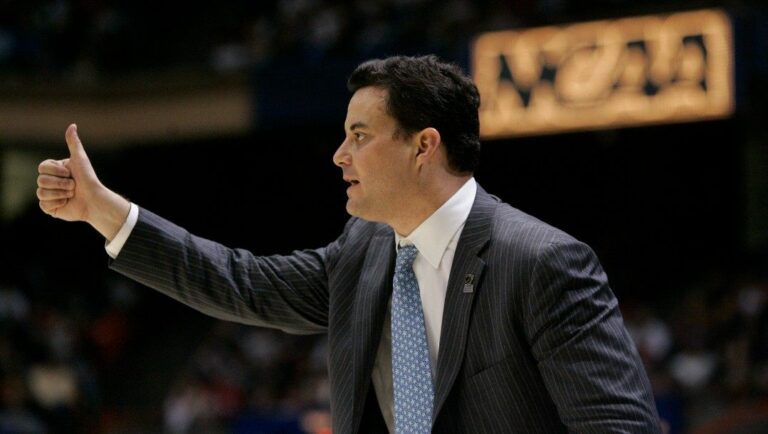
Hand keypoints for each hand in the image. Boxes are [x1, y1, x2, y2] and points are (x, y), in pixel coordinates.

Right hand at [37, 124, 129, 239]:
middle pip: (41, 180)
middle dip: (61, 183)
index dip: (57, 171)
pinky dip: (57, 203)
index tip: (70, 173)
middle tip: (74, 186)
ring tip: (72, 194)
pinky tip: (67, 203)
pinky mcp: (50, 208)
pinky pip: (44, 204)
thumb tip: (72, 125)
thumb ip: (74, 143)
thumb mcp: (80, 159)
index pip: (42, 167)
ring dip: (60, 193)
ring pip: (41, 192)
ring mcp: (49, 195)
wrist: (95, 200)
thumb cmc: (88, 178)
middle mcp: (49, 182)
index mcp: (54, 170)